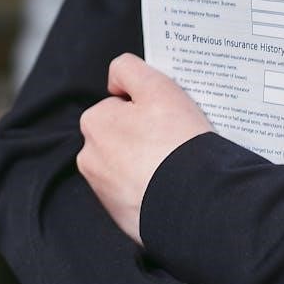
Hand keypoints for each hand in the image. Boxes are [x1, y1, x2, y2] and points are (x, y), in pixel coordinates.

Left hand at [77, 53, 212, 244]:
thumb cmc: (175, 142)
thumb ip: (128, 69)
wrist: (193, 200)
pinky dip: (152, 187)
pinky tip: (171, 185)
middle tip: (174, 139)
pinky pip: (138, 191)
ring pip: (130, 164)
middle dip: (144, 135)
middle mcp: (90, 157)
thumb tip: (115, 79)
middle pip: (123, 134)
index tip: (166, 116)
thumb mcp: (156, 87)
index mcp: (94, 123)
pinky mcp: (121, 215)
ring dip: (147, 161)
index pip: (121, 103)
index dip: (146, 106)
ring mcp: (104, 190)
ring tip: (175, 164)